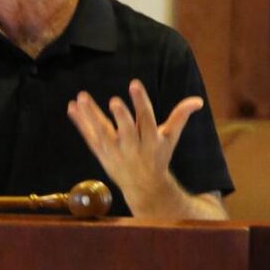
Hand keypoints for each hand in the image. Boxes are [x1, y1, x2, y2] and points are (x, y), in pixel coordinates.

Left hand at [67, 79, 202, 215]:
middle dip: (120, 116)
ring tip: (81, 98)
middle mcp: (132, 146)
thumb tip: (198, 100)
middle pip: (125, 129)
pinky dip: (80, 123)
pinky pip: (89, 137)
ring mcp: (115, 151)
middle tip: (114, 101)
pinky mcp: (102, 154)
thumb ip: (180, 116)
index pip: (146, 118)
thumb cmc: (158, 156)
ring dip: (90, 116)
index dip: (141, 101)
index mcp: (150, 139)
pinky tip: (72, 107)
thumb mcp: (170, 137)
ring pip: (101, 133)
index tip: (134, 84)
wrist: (143, 185)